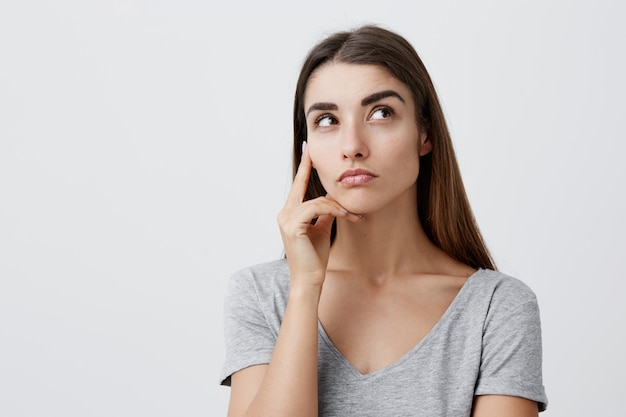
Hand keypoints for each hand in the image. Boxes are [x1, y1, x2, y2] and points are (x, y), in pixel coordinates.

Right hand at [277, 142, 360, 288]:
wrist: (310, 280)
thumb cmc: (315, 258)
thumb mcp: (322, 230)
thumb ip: (324, 213)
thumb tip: (332, 201)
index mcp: (290, 213)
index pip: (298, 186)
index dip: (303, 168)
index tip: (308, 151)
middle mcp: (284, 213)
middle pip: (300, 185)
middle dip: (307, 166)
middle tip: (313, 149)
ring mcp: (286, 218)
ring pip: (317, 200)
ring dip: (338, 206)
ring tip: (354, 215)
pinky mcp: (292, 225)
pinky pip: (318, 208)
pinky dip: (335, 210)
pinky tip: (347, 216)